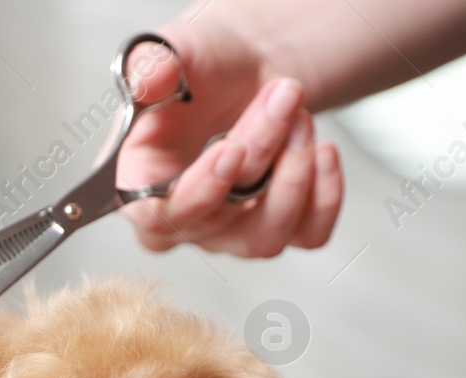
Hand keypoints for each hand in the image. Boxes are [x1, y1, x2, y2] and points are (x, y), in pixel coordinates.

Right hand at [118, 22, 343, 256]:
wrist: (246, 69)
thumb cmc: (201, 68)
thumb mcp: (169, 51)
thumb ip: (151, 64)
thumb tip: (149, 79)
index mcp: (140, 185)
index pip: (158, 217)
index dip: (198, 191)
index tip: (233, 150)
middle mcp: (184, 219)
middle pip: (219, 217)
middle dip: (260, 149)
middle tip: (284, 95)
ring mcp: (230, 233)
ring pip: (265, 237)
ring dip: (294, 175)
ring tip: (301, 116)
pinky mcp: (278, 230)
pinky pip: (308, 236)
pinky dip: (325, 195)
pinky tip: (324, 150)